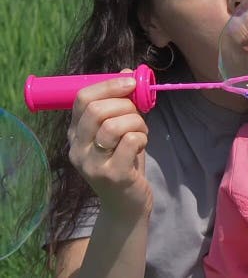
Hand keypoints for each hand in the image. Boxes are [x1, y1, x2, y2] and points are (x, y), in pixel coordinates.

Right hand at [67, 69, 151, 218]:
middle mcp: (77, 148)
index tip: (130, 82)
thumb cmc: (125, 162)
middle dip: (127, 105)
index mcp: (75, 134)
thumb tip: (127, 72)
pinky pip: (129, 141)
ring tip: (141, 133)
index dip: (108, 85)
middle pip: (97, 109)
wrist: (126, 204)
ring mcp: (91, 164)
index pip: (82, 98)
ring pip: (115, 125)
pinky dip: (141, 137)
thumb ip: (121, 104)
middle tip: (138, 116)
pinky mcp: (111, 175)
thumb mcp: (120, 131)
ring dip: (137, 123)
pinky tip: (141, 145)